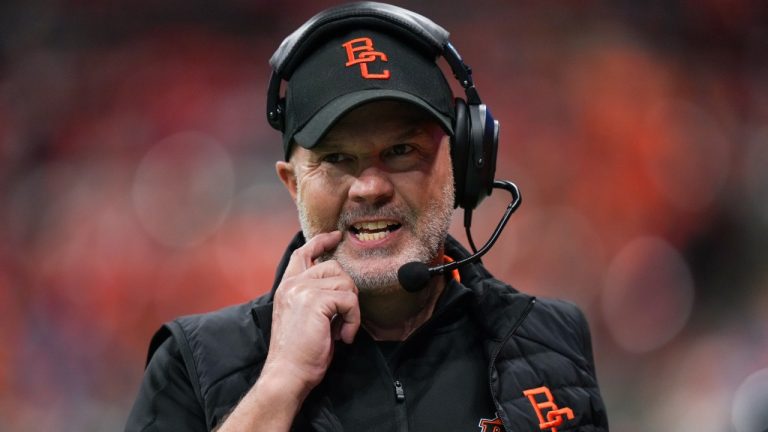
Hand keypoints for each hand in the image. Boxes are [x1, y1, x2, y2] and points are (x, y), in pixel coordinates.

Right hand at [262, 230, 360, 394]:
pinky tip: (343, 336)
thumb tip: (340, 286)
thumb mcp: (303, 316)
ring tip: (341, 331)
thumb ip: (314, 297)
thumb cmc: (298, 352)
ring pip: (345, 283)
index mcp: (287, 287)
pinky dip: (353, 319)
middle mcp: (293, 284)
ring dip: (351, 309)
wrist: (287, 374)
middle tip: (343, 317)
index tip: (336, 236)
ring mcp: (303, 290)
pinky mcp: (316, 301)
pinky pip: (350, 300)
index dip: (321, 241)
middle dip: (347, 290)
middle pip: (333, 267)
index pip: (303, 253)